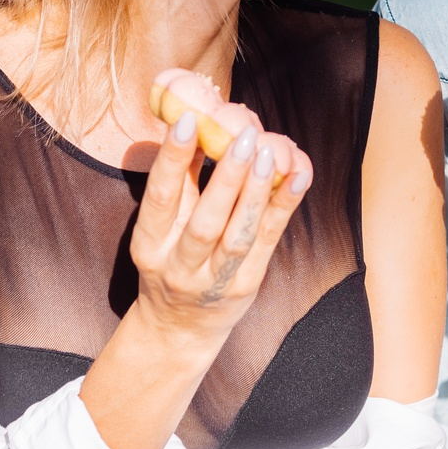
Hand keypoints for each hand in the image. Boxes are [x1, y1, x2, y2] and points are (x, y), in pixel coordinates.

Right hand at [127, 106, 312, 344]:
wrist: (177, 329)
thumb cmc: (169, 260)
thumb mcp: (159, 227)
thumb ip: (180, 179)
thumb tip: (199, 119)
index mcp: (149, 245)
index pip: (161, 198)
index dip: (173, 158)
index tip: (187, 119)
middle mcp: (180, 266)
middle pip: (205, 222)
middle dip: (227, 177)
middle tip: (244, 135)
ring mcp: (216, 281)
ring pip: (239, 235)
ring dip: (257, 191)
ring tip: (270, 151)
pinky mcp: (247, 285)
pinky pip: (269, 242)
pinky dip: (284, 207)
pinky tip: (298, 176)